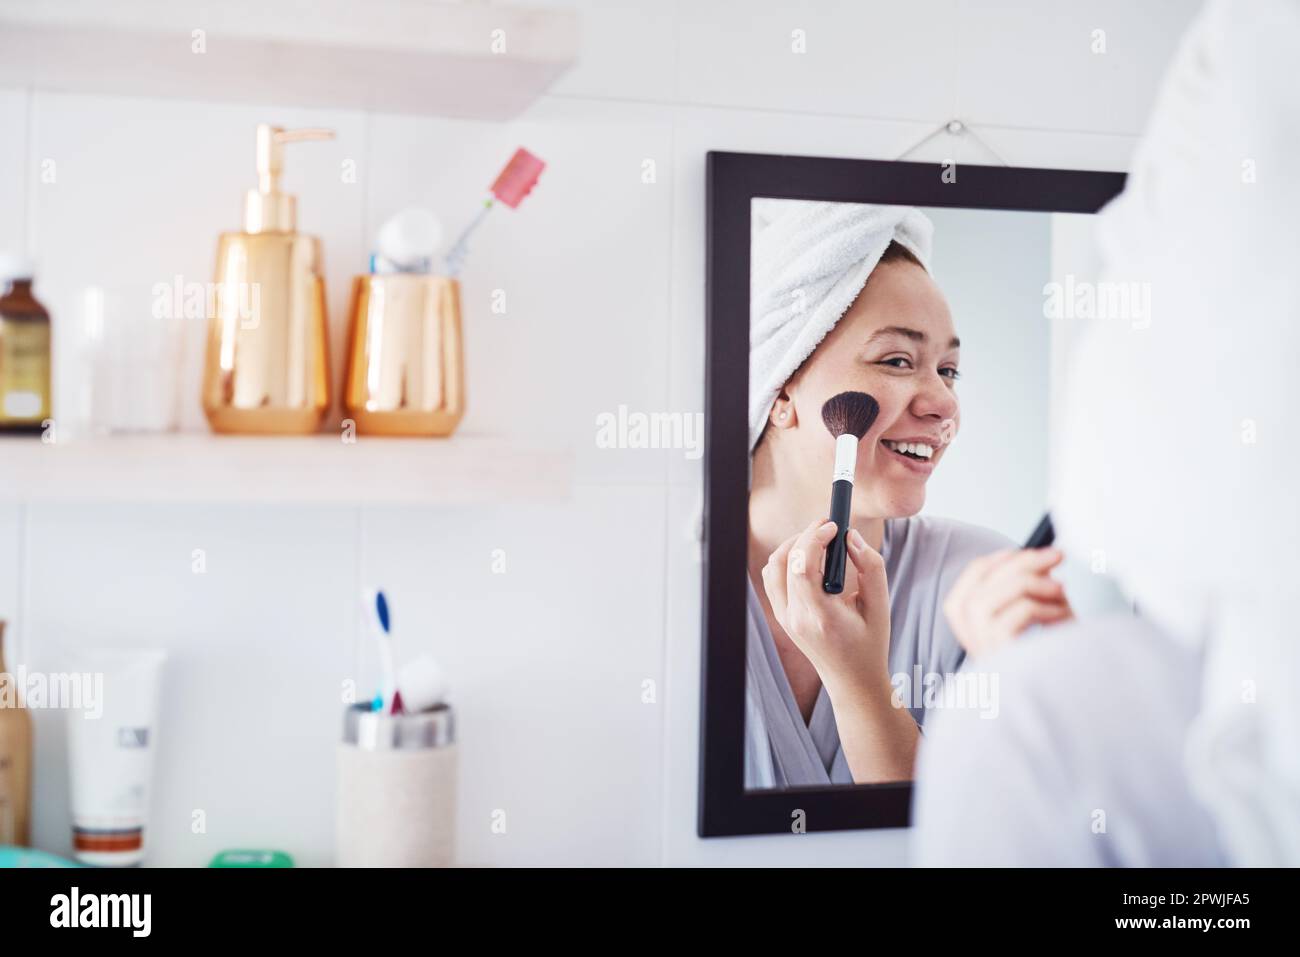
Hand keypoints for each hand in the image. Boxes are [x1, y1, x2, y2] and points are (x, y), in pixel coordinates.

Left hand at [761, 519, 890, 695]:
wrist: (852, 680)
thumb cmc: (870, 643)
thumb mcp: (880, 606)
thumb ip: (870, 567)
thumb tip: (850, 536)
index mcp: (821, 617)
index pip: (803, 568)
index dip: (815, 538)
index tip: (834, 525)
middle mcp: (796, 618)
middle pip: (787, 562)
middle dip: (807, 535)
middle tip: (829, 526)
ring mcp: (784, 618)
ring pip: (774, 567)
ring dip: (794, 545)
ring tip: (819, 540)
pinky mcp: (781, 616)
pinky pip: (773, 578)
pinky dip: (787, 560)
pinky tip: (809, 559)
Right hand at [942, 547, 1073, 658]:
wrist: (1081, 702)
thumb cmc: (1059, 658)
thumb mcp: (1041, 619)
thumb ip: (1032, 591)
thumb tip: (1043, 559)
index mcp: (974, 629)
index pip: (970, 580)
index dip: (998, 560)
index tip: (1031, 552)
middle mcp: (971, 641)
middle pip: (979, 584)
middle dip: (1022, 562)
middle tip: (1059, 556)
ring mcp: (983, 652)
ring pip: (987, 599)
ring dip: (1031, 584)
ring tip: (1062, 591)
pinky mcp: (1002, 659)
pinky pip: (1016, 615)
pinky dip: (1044, 607)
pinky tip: (1063, 615)